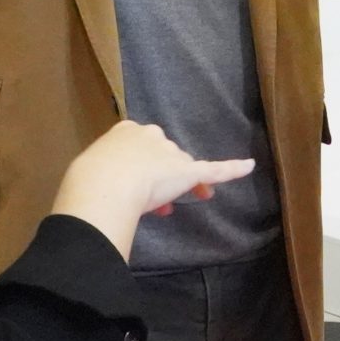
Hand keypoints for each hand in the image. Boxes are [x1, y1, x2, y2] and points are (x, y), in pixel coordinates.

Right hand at [52, 120, 252, 257]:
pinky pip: (214, 170)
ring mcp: (171, 154)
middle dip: (159, 178)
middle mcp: (151, 136)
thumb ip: (105, 172)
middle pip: (163, 157)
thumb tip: (104, 189)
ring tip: (163, 208)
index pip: (141, 147)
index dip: (141, 167)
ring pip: (179, 170)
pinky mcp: (190, 171)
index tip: (135, 185)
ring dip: (174, 187)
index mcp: (125, 131)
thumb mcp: (91, 169)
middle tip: (148, 201)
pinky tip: (249, 167)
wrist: (104, 186)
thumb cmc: (90, 180)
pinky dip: (232, 169)